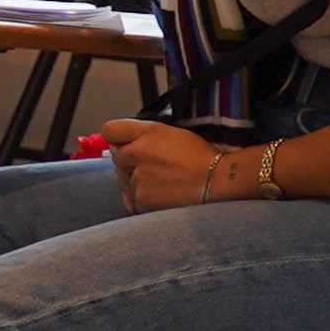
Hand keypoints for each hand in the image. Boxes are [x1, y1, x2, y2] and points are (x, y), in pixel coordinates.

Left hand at [101, 116, 235, 212]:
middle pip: (117, 157)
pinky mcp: (140, 200)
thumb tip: (122, 143)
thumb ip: (145, 135)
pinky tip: (161, 196)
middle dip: (130, 162)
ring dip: (137, 182)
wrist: (219, 183)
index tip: (125, 143)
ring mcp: (137, 178)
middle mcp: (138, 152)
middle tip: (156, 167)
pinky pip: (131, 199)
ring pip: (124, 180)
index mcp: (148, 132)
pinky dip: (142, 200)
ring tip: (164, 183)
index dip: (117, 138)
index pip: (110, 130)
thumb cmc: (202, 159)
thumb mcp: (174, 133)